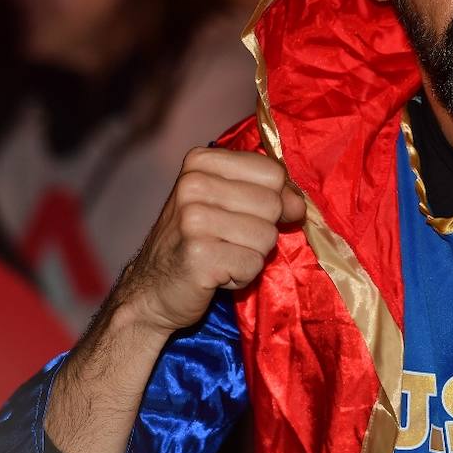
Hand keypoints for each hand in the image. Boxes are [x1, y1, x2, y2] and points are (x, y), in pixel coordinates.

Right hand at [116, 146, 305, 334]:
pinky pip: (253, 265)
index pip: (273, 172)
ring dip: (252, 256)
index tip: (250, 215)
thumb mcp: (226, 202)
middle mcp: (193, 185)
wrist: (152, 290)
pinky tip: (215, 273)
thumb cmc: (195, 242)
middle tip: (228, 241)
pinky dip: (242, 276)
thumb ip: (265, 192)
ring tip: (221, 256)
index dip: (276, 198)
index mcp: (201, 162)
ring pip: (267, 237)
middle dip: (261, 231)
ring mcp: (193, 219)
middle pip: (273, 204)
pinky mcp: (198, 255)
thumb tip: (300, 204)